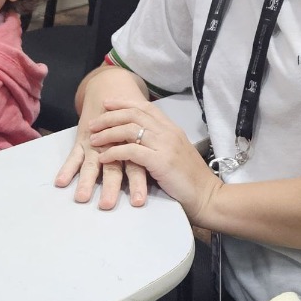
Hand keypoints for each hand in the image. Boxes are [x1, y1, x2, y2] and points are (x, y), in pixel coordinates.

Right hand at [56, 66, 151, 209]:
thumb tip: (169, 178)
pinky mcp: (83, 140)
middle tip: (107, 205)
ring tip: (81, 198)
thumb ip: (153, 153)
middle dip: (111, 187)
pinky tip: (60, 182)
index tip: (138, 202)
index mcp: (134, 142)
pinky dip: (67, 169)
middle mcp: (114, 143)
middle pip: (114, 166)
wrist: (112, 88)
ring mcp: (97, 141)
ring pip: (92, 162)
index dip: (137, 183)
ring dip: (86, 181)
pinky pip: (74, 156)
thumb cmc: (133, 117)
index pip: (137, 164)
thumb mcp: (148, 134)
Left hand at [90, 100, 223, 220]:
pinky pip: (131, 151)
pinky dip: (114, 153)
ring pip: (129, 130)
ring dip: (108, 133)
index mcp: (172, 128)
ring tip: (94, 140)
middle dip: (109, 117)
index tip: (106, 104)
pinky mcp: (160, 162)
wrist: (208, 196)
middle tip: (92, 123)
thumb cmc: (191, 179)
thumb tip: (141, 139)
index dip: (124, 104)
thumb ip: (161, 143)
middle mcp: (168, 132)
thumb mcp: (176, 153)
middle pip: (133, 115)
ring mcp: (165, 145)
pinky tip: (103, 157)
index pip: (145, 107)